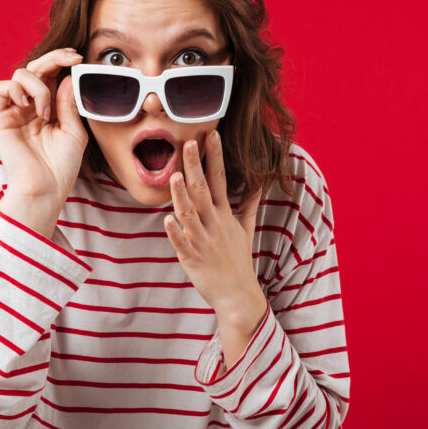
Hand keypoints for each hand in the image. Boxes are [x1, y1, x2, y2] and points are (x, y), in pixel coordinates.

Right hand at [0, 48, 85, 235]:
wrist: (45, 190)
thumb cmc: (62, 167)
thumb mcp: (74, 132)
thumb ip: (69, 104)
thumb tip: (67, 76)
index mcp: (49, 108)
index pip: (52, 74)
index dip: (62, 60)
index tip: (78, 58)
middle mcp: (31, 106)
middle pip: (36, 68)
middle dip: (54, 58)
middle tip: (71, 60)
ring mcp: (15, 111)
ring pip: (20, 75)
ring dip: (38, 86)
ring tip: (46, 112)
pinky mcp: (0, 118)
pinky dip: (15, 88)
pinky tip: (28, 106)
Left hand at [164, 131, 264, 326]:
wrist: (237, 294)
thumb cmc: (238, 259)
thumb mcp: (246, 228)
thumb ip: (249, 203)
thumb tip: (260, 182)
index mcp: (224, 214)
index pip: (220, 179)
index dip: (215, 156)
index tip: (211, 134)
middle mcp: (214, 224)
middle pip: (203, 190)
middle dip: (195, 166)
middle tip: (188, 142)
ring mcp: (202, 241)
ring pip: (189, 214)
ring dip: (181, 195)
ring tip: (174, 176)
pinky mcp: (191, 258)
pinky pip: (181, 243)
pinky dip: (174, 233)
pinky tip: (167, 220)